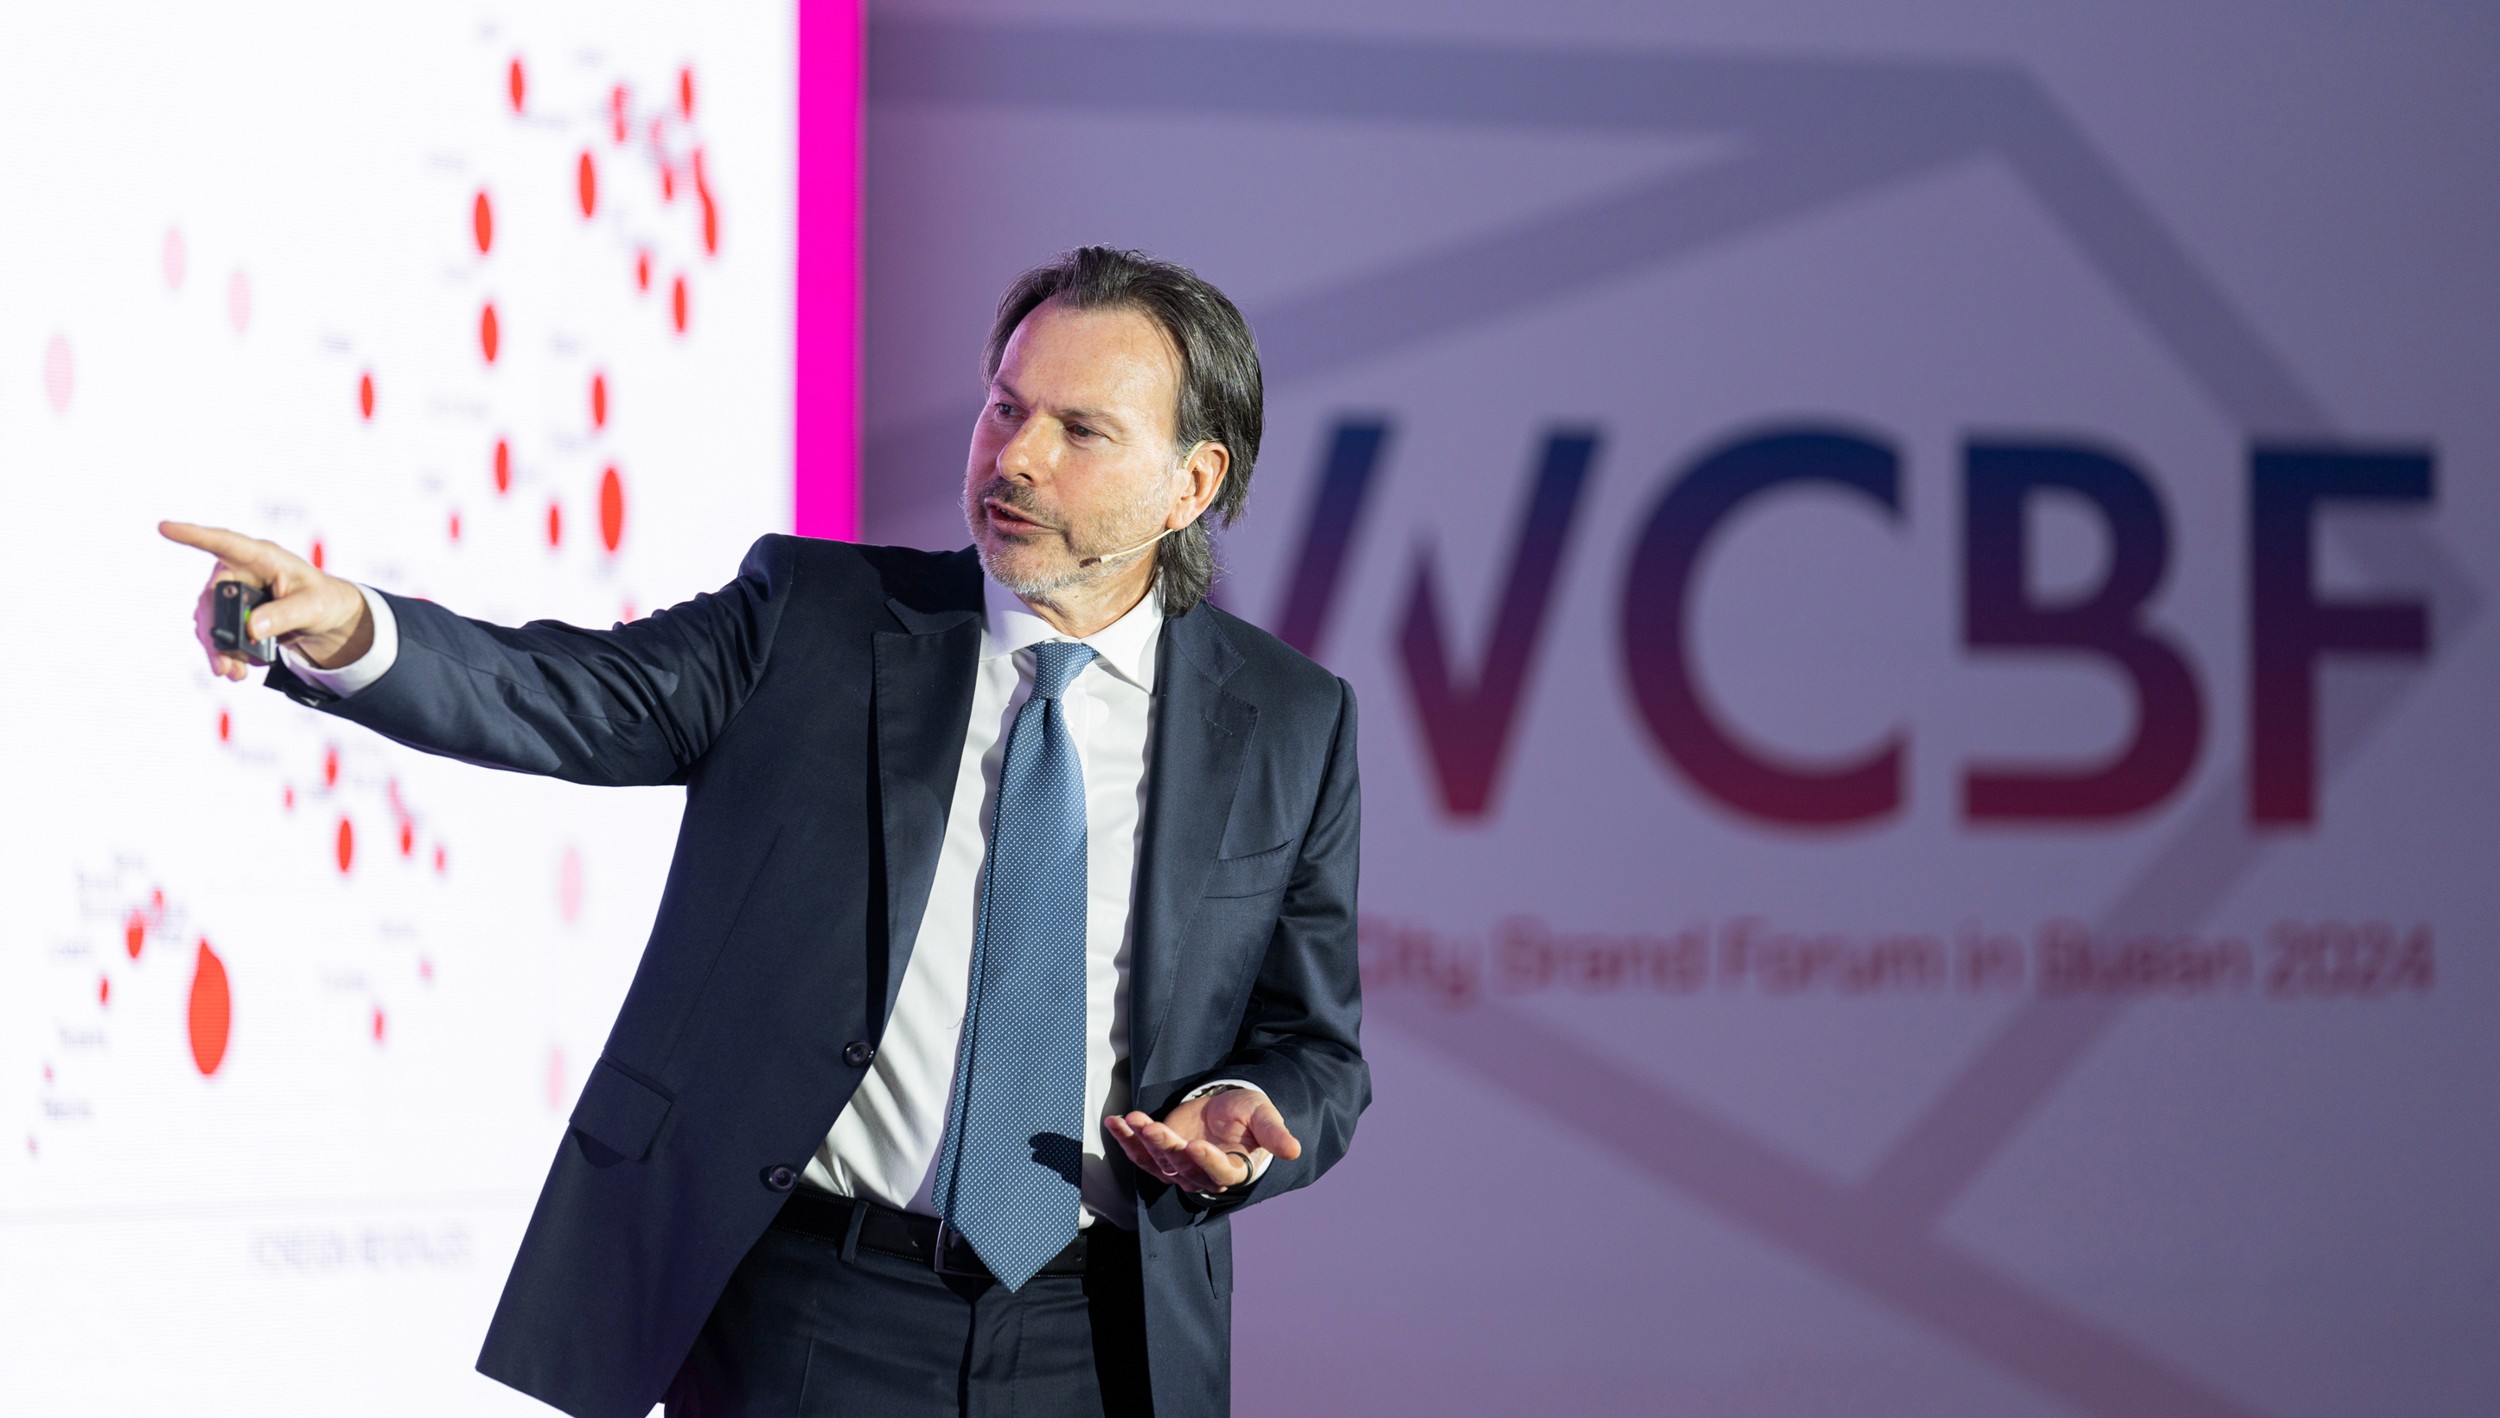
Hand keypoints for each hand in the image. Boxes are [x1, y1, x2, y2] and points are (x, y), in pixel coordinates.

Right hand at [159, 521, 372, 681]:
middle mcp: (240, 570)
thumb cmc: (323, 601)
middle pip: (212, 597)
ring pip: (209, 619)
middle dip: (214, 632)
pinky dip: (223, 653)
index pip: (225, 542)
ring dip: (216, 649)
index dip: (194, 534)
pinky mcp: (231, 614)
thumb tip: (252, 628)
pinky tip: (237, 668)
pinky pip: (216, 633)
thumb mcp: (314, 607)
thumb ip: (285, 614)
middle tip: (224, 665)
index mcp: (262, 556)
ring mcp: (232, 592)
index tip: (165, 526)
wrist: (325, 620)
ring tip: (232, 673)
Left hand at [1105, 1087, 1301, 1193]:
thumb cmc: (1248, 1114)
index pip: (1219, 1172)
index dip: (1207, 1161)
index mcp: (1233, 1169)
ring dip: (1142, 1141)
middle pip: (1183, 1166)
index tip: (1195, 1145)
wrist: (1227, 1107)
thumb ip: (1274, 1133)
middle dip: (1166, 1147)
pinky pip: (1140, 1153)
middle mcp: (1203, 1174)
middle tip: (1154, 1127)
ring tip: (1133, 1120)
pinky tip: (1115, 1122)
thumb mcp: (1263, 1116)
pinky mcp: (1160, 1156)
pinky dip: (1125, 1139)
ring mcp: (1179, 1167)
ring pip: (1158, 1161)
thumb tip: (1294, 1150)